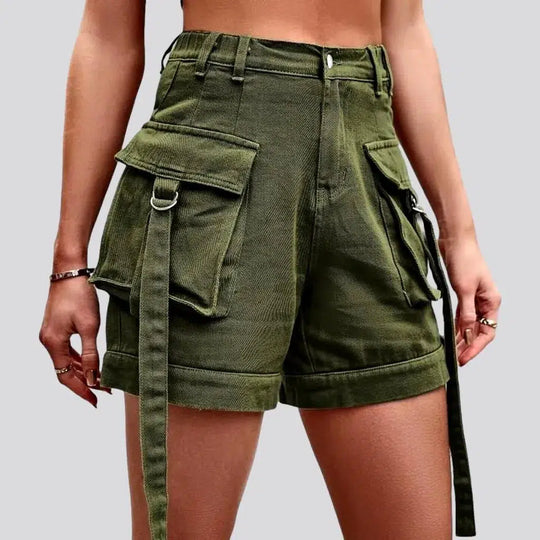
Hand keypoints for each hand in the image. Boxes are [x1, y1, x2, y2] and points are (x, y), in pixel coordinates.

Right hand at [39, 276, 110, 406]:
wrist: (69, 271)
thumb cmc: (80, 295)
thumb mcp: (90, 327)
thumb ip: (90, 354)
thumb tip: (93, 378)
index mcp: (53, 343)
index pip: (65, 376)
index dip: (81, 390)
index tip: (95, 401)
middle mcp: (47, 341)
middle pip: (64, 371)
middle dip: (83, 383)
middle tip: (103, 393)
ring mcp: (50, 334)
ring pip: (65, 361)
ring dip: (82, 372)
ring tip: (100, 381)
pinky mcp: (55, 327)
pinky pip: (65, 350)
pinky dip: (77, 359)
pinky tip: (88, 363)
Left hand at [438, 235, 500, 365]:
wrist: (455, 240)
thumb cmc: (463, 260)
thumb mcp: (464, 289)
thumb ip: (466, 312)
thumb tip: (466, 333)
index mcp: (492, 301)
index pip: (487, 331)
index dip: (475, 347)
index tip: (464, 358)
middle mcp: (485, 301)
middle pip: (479, 330)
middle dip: (468, 346)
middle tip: (456, 360)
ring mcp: (474, 298)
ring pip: (470, 324)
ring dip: (462, 338)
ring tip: (452, 352)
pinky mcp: (463, 293)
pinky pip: (462, 315)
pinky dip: (457, 326)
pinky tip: (450, 335)